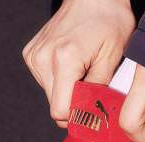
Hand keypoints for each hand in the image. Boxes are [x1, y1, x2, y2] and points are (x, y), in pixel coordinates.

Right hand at [23, 0, 135, 126]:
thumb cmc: (108, 21)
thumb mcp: (113, 58)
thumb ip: (98, 91)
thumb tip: (90, 117)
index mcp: (64, 60)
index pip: (60, 111)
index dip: (77, 117)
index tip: (91, 111)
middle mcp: (43, 58)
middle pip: (55, 105)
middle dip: (74, 103)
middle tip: (91, 87)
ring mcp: (34, 56)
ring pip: (51, 96)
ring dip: (68, 91)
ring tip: (82, 71)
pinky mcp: (31, 55)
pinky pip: (46, 83)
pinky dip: (60, 81)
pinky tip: (72, 65)